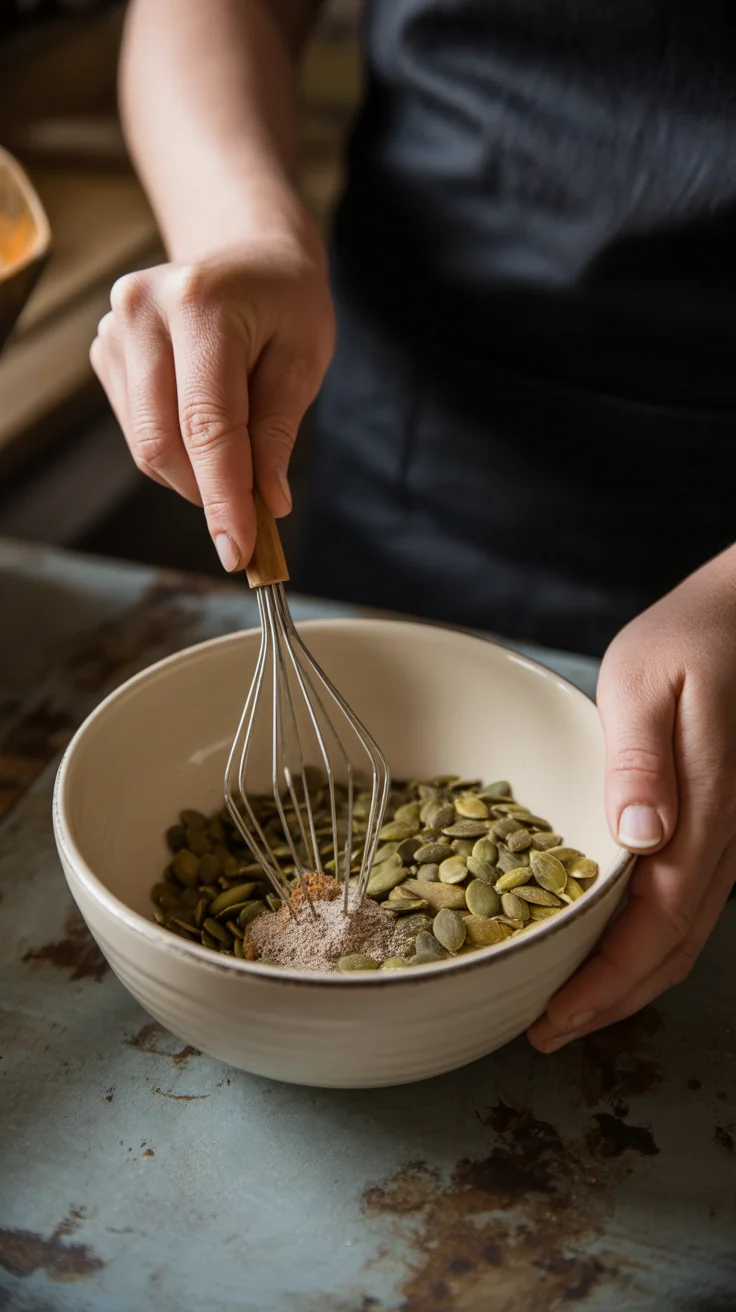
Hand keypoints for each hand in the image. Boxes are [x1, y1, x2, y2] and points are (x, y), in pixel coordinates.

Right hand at [90, 219, 334, 570]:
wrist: (249, 253)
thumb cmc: (286, 303)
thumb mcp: (304, 360)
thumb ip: (278, 431)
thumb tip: (265, 502)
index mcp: (200, 303)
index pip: (206, 424)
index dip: (223, 496)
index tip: (238, 549)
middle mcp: (142, 310)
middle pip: (163, 441)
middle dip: (208, 492)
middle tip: (250, 515)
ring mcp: (115, 328)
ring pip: (146, 445)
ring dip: (193, 474)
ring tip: (237, 450)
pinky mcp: (105, 350)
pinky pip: (138, 430)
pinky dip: (176, 450)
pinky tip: (205, 420)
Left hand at [529, 546, 735, 1050]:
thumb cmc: (688, 639)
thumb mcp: (645, 682)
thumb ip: (639, 759)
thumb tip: (639, 839)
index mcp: (705, 805)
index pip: (658, 921)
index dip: (607, 980)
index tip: (553, 1016)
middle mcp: (726, 836)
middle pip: (675, 947)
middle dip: (612, 1001)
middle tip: (547, 1031)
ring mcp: (730, 835)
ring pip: (688, 936)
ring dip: (631, 982)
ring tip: (570, 1007)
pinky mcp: (721, 826)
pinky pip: (691, 906)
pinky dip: (649, 945)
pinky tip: (610, 951)